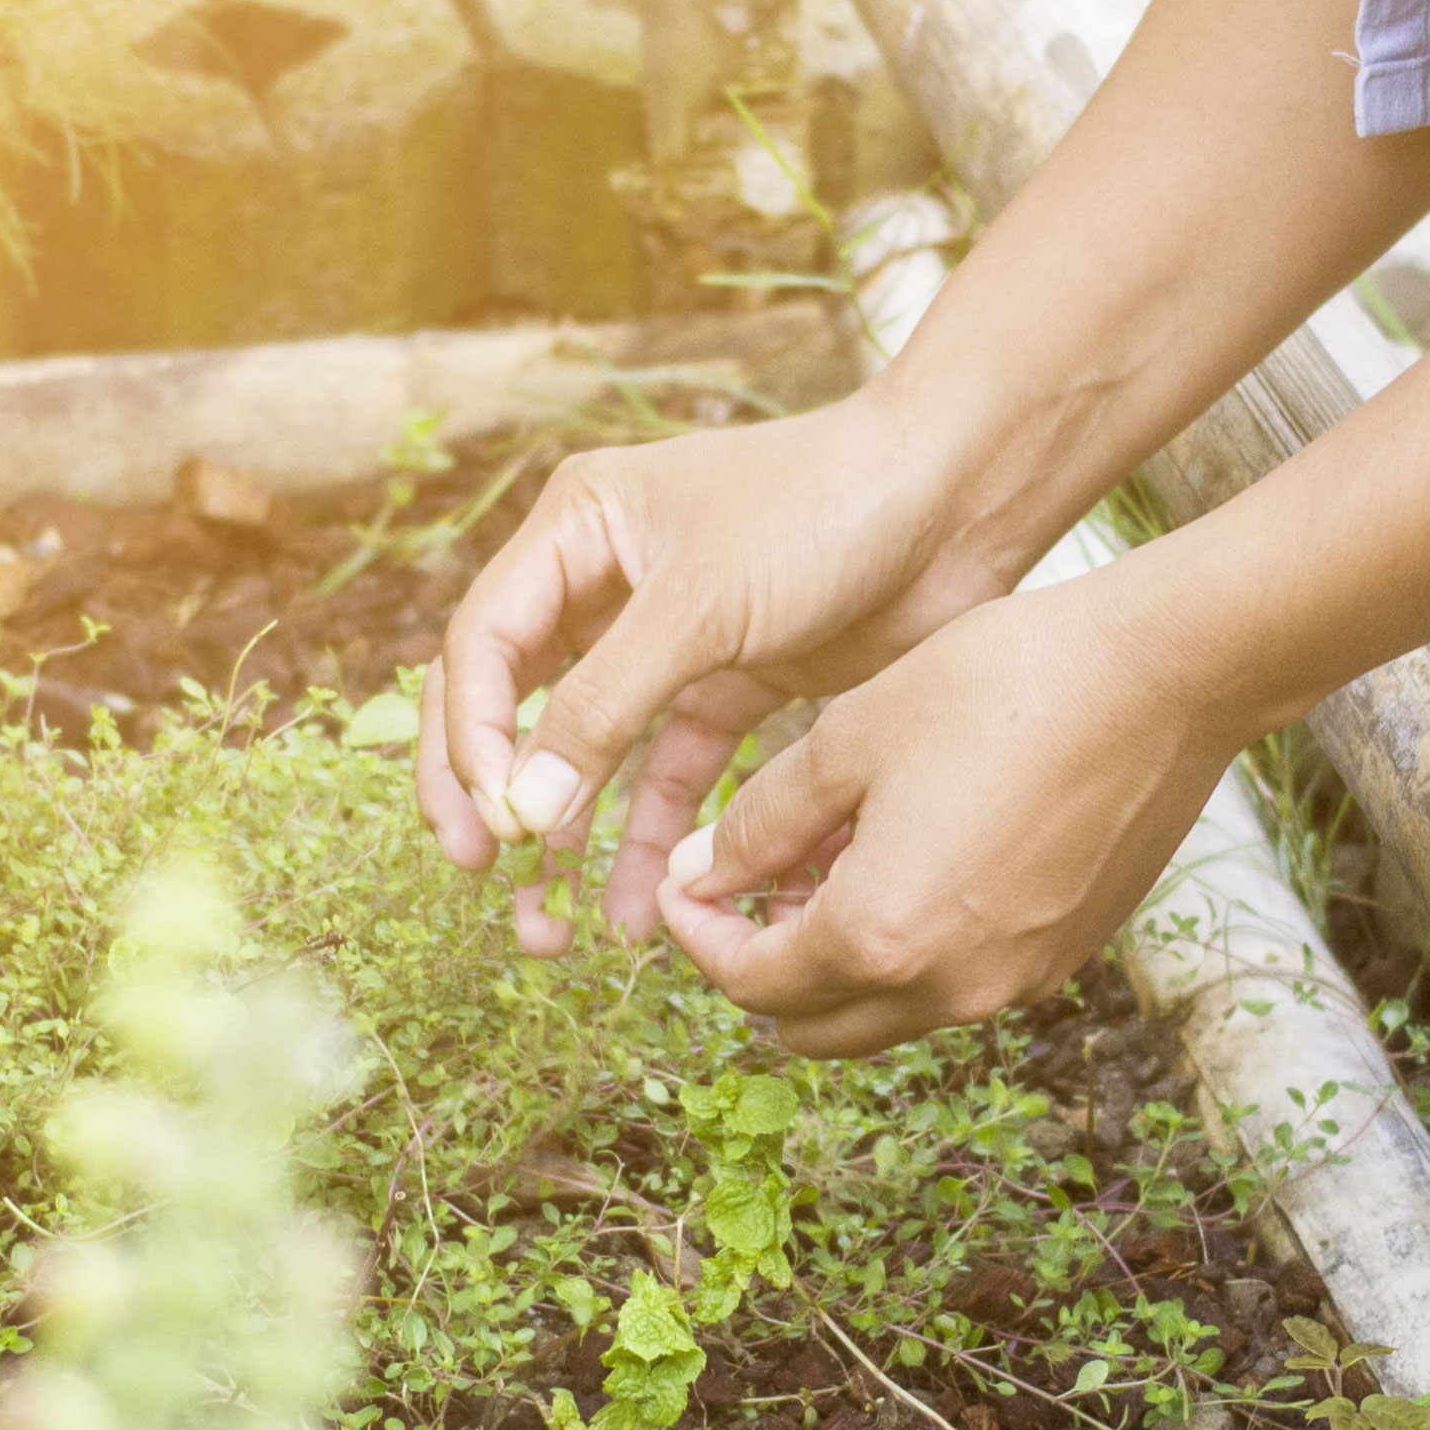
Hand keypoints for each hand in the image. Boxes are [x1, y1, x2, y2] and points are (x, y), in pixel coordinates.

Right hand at [417, 399, 1024, 949]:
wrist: (958, 500)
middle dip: (499, 797)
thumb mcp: (699, 607)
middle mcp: (610, 581)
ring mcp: (672, 639)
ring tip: (552, 928)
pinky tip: (640, 908)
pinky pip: (671, 773)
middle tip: (482, 877)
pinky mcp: (735, 684)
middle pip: (518, 706)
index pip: (484, 646)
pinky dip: (652, 837)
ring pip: (592, 753)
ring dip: (569, 837)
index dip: (472, 738)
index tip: (490, 822)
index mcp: (578, 529)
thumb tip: (522, 808)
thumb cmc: (823, 511)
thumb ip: (603, 707)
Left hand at [654, 574, 1237, 1054]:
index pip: (748, 981)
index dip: (697, 934)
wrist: (1161, 676)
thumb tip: (703, 877)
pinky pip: (957, 984)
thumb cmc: (999, 685)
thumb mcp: (849, 739)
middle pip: (812, 1028)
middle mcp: (949, 988)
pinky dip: (909, 949)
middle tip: (744, 887)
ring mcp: (1015, 983)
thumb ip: (762, 823)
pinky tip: (907, 857)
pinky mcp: (1064, 958)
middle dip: (759, 967)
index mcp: (880, 937)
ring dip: (835, 961)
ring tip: (828, 860)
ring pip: (887, 1012)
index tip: (683, 883)